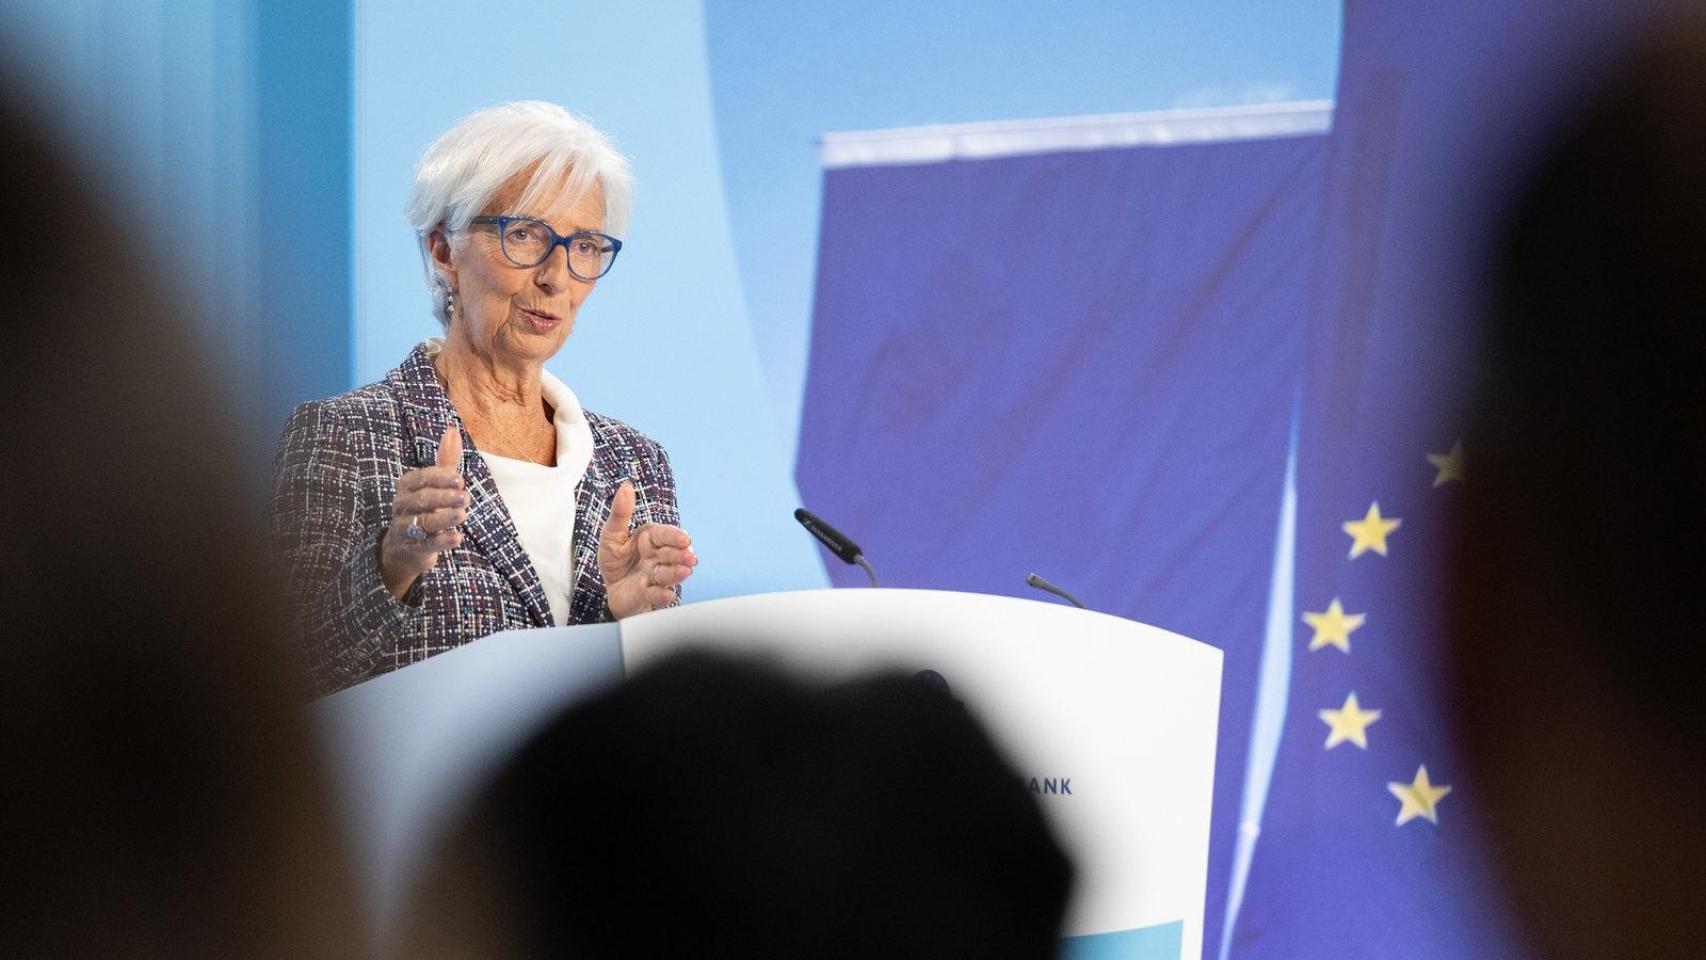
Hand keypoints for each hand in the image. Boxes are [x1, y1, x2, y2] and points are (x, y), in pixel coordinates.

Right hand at [379, 424, 467, 600]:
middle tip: (465, 497)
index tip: (460, 480)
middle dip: (444, 497)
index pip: (423, 478)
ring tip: (462, 514)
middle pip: (423, 499)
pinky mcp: (413, 548)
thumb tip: (454, 429)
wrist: (404, 547)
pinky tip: (457, 538)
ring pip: (424, 521)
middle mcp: (403, 505)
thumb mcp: (433, 483)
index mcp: (408, 486)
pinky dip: (442, 541)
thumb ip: (445, 460)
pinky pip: (427, 544)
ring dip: (444, 518)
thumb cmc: (424, 507)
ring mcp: (406, 527)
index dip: (440, 479)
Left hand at [598, 480, 695, 618]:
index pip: (665, 534)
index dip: (675, 536)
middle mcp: (657, 557)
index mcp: (650, 539)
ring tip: (684, 572)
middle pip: (672, 554)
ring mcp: (654, 576)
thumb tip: (626, 486)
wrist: (612, 589)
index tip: (684, 539)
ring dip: (677, 573)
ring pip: (668, 573)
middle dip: (681, 555)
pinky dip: (663, 595)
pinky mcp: (649, 594)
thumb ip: (621, 512)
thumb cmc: (615, 559)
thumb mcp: (612, 534)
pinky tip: (668, 594)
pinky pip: (657, 594)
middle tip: (689, 558)